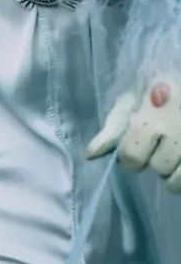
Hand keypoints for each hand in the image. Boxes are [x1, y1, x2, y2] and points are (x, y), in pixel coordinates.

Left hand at [88, 75, 180, 190]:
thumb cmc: (160, 84)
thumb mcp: (133, 98)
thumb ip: (113, 128)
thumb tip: (91, 155)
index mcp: (151, 117)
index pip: (132, 156)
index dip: (129, 157)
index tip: (135, 148)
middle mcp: (178, 131)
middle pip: (159, 168)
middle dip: (156, 159)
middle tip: (160, 143)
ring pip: (179, 179)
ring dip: (174, 172)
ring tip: (174, 151)